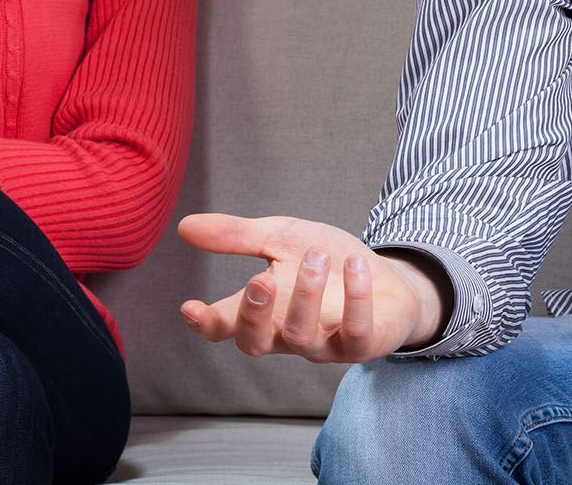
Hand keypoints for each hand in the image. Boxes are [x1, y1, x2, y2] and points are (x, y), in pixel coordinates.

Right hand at [177, 214, 441, 361]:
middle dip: (254, 314)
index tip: (190, 307)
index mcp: (263, 310)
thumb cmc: (326, 260)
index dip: (206, 323)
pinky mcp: (361, 344)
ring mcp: (324, 344)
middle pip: (255, 343)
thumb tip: (185, 226)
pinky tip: (354, 265)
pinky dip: (355, 297)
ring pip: (301, 336)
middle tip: (260, 280)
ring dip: (306, 295)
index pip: (224, 326)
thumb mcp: (280, 237)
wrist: (387, 276)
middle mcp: (287, 334)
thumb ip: (237, 236)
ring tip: (316, 256)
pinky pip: (355, 331)